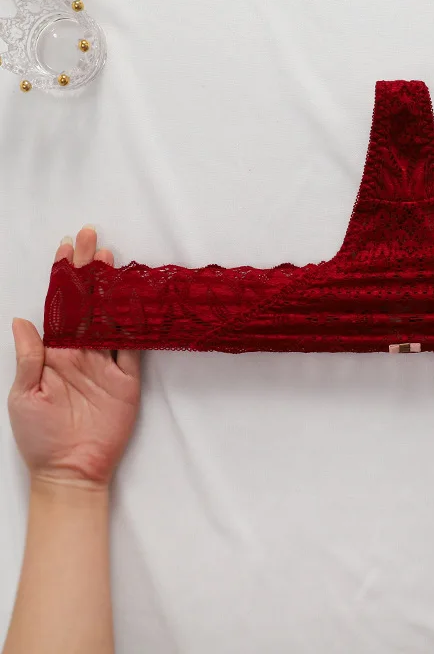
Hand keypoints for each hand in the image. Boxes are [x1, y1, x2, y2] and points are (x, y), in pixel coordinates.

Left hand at [7, 227, 140, 487]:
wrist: (71, 470)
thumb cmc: (39, 437)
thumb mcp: (24, 397)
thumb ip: (29, 359)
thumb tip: (22, 321)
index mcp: (53, 353)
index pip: (59, 306)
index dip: (62, 276)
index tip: (65, 248)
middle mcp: (80, 352)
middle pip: (87, 302)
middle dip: (87, 269)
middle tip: (91, 237)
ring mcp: (105, 364)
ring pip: (111, 316)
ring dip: (112, 288)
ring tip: (111, 258)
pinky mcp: (127, 379)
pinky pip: (133, 346)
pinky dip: (137, 324)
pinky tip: (137, 300)